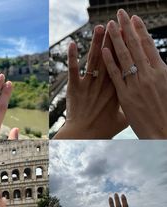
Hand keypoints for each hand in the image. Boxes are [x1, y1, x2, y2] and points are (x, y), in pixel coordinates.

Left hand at [54, 26, 126, 138]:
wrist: (84, 136)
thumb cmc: (103, 130)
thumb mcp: (123, 120)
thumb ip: (130, 109)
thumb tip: (139, 105)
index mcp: (116, 91)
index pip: (122, 67)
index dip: (125, 51)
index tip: (128, 37)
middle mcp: (103, 85)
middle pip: (109, 59)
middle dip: (112, 40)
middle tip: (116, 25)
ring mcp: (88, 86)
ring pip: (93, 60)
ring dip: (96, 43)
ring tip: (99, 27)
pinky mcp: (74, 88)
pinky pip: (73, 70)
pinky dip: (72, 57)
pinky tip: (71, 43)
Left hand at [102, 9, 166, 138]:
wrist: (163, 134)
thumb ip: (160, 76)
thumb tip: (157, 65)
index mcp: (161, 72)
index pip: (149, 46)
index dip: (140, 30)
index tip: (134, 18)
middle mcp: (149, 76)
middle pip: (135, 47)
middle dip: (127, 29)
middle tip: (119, 14)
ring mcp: (137, 85)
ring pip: (125, 57)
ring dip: (116, 39)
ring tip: (109, 25)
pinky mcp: (126, 97)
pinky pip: (116, 76)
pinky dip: (110, 62)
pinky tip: (104, 50)